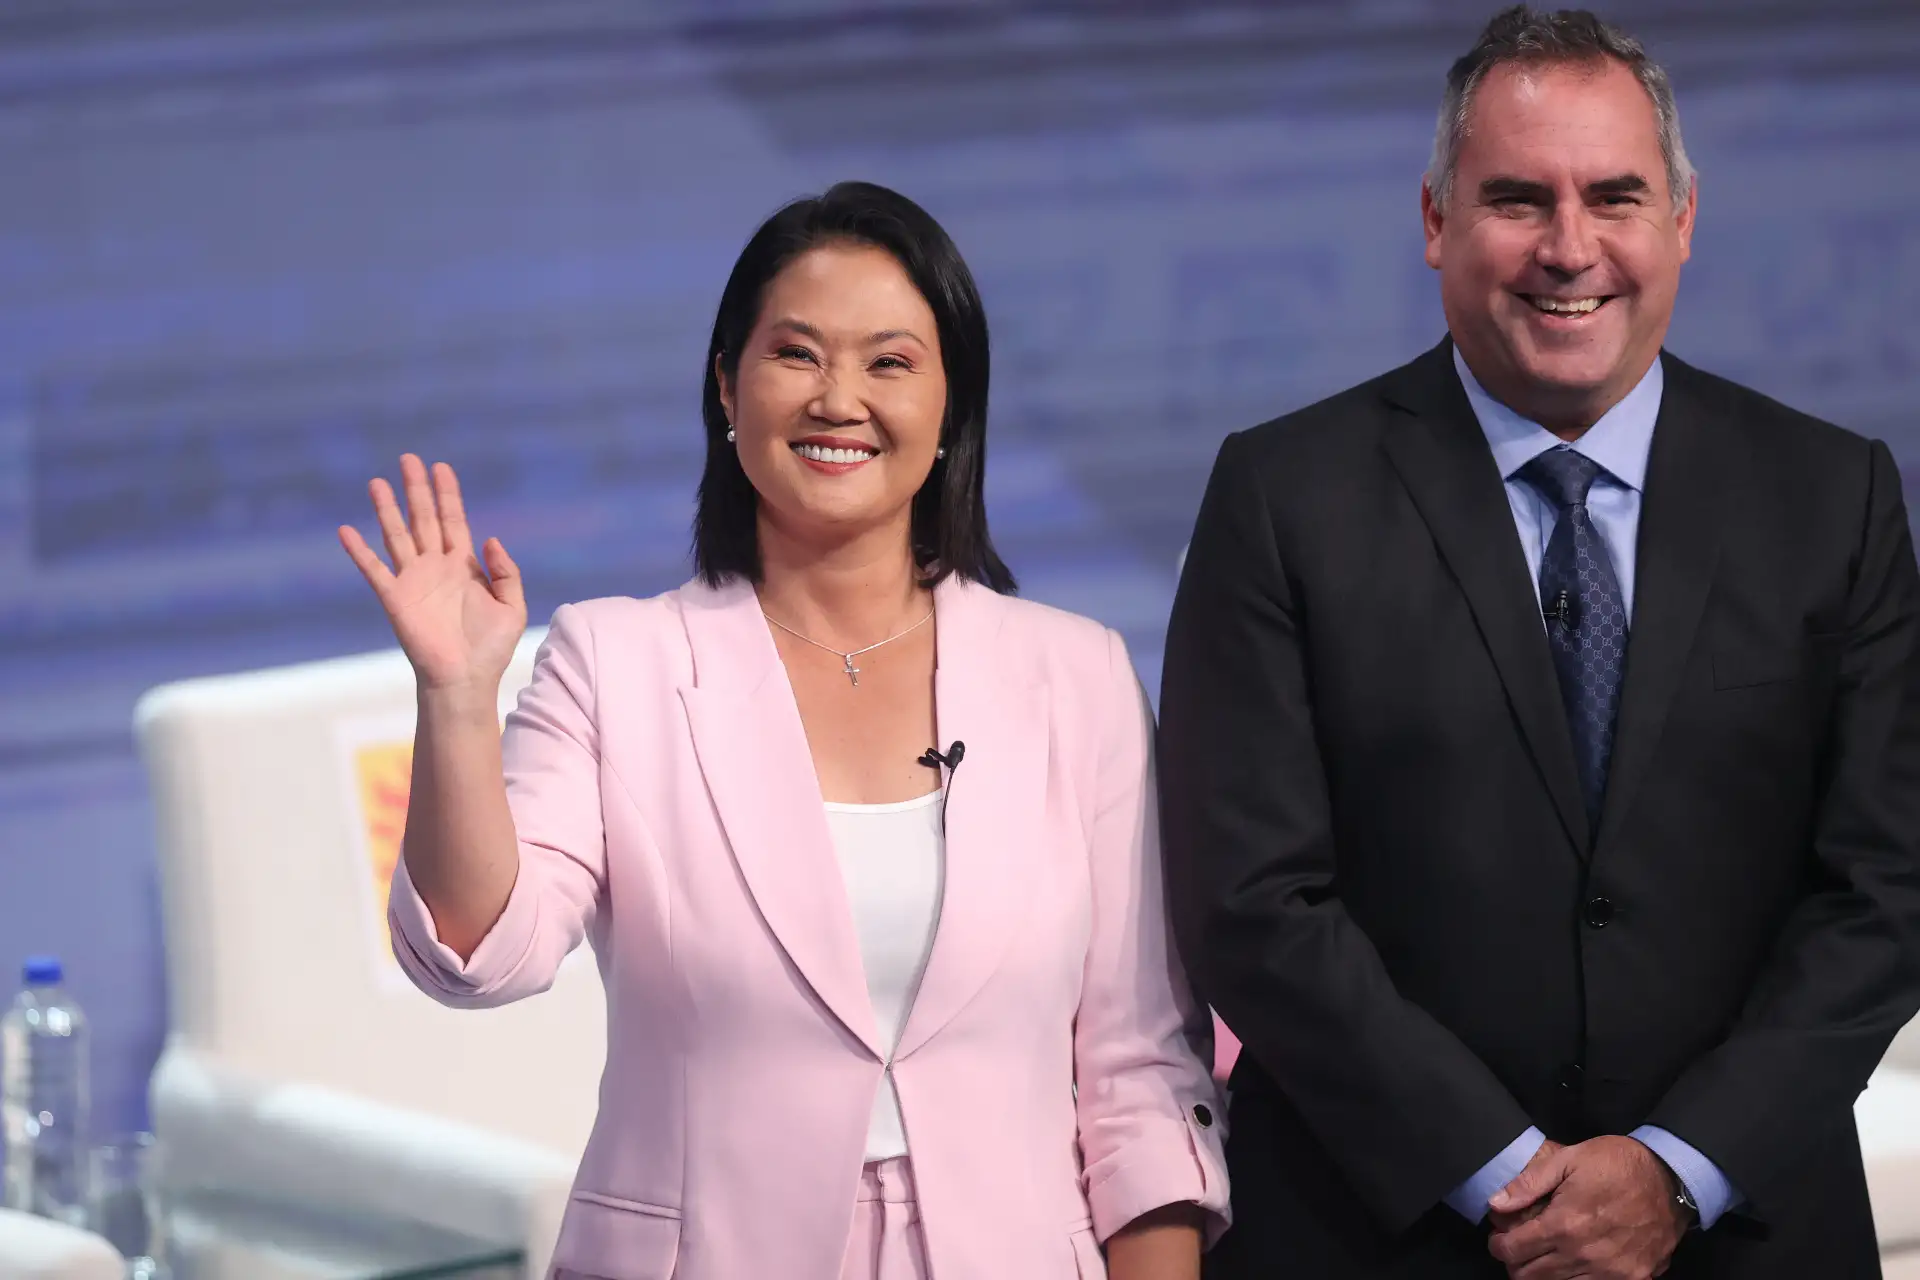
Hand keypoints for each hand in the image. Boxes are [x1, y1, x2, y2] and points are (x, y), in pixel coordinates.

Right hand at [338, 455, 525, 694]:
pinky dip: (359, 551)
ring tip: (377, 482)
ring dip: (387, 509)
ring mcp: (413, 581)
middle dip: (417, 489)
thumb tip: (488, 538)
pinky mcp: (395, 599)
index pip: (453, 520)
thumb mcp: (512, 606)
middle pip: (423, 519)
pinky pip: (374, 569)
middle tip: (409, 458)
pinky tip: (346, 530)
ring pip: (397, 535)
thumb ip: (506, 571)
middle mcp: (435, 568)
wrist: (465, 679)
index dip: (447, 494)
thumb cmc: (491, 648)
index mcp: (463, 566)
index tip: (441, 467)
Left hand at [1486, 1136, 1686, 1278]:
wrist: (1672, 1179)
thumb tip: (1496, 1203)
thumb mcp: (1570, 1158)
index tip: (1498, 1239)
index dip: (1498, 1246)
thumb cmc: (1619, 1164)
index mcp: (1564, 1224)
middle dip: (1515, 1264)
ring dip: (1542, 1276)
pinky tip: (1573, 1267)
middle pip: (1530, 1276)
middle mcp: (1583, 1255)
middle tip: (1517, 1250)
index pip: (1513, 1250)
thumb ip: (1529, 1183)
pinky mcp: (1632, 1279)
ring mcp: (1610, 1272)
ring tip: (1542, 1258)